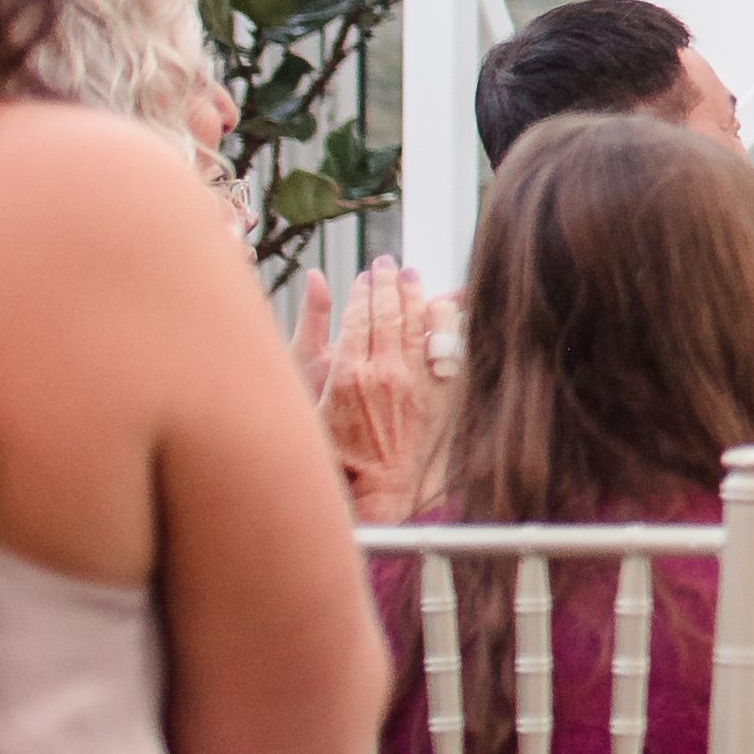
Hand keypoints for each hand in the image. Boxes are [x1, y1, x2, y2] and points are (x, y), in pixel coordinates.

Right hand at [311, 258, 450, 522]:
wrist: (374, 489)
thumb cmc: (334, 450)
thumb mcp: (306, 394)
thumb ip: (311, 330)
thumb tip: (316, 279)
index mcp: (347, 373)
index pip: (357, 316)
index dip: (362, 291)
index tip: (365, 275)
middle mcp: (383, 373)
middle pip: (389, 314)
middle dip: (389, 283)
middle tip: (389, 265)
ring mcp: (415, 383)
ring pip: (418, 325)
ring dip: (415, 296)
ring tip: (412, 277)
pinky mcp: (438, 395)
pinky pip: (447, 348)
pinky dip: (446, 324)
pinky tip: (445, 306)